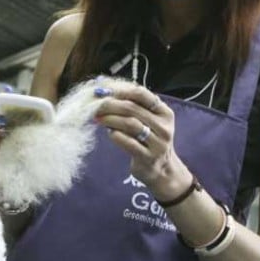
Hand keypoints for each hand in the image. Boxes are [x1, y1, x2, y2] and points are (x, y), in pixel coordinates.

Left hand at [93, 82, 192, 200]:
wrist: (161, 170)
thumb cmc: (149, 140)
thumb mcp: (149, 122)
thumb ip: (133, 107)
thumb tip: (104, 93)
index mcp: (165, 113)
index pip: (141, 94)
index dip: (120, 90)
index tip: (103, 91)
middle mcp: (164, 127)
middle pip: (132, 108)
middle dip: (110, 105)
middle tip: (94, 106)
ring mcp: (158, 143)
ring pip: (130, 124)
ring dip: (110, 119)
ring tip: (98, 118)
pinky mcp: (148, 157)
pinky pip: (128, 142)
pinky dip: (115, 135)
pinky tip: (109, 133)